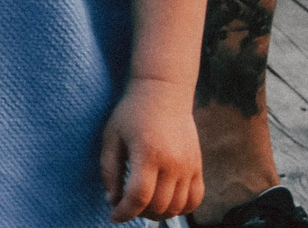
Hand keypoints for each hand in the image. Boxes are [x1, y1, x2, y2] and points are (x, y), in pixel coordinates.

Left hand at [98, 81, 201, 221]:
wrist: (163, 91)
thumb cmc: (132, 112)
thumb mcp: (111, 137)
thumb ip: (109, 170)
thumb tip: (112, 200)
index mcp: (147, 154)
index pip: (139, 196)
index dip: (125, 212)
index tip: (114, 216)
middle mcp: (172, 162)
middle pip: (159, 205)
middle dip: (139, 213)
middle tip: (127, 206)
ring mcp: (188, 166)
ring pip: (177, 207)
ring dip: (159, 213)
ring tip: (144, 205)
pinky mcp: (197, 166)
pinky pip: (195, 199)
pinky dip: (182, 209)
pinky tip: (166, 204)